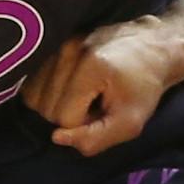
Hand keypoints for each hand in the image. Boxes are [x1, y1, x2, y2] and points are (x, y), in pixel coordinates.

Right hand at [20, 17, 183, 154]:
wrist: (150, 47)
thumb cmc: (143, 88)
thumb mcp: (130, 122)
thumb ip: (95, 138)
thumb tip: (56, 138)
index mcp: (90, 66)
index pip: (64, 118)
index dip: (84, 125)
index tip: (105, 113)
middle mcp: (67, 51)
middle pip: (46, 108)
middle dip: (69, 117)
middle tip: (95, 107)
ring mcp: (57, 45)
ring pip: (35, 97)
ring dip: (57, 107)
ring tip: (84, 98)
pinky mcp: (51, 45)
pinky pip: (32, 84)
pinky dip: (48, 95)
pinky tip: (70, 90)